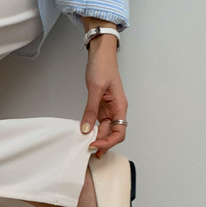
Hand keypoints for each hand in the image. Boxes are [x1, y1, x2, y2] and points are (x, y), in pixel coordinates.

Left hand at [80, 19, 127, 159]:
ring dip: (97, 139)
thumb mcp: (95, 89)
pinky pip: (98, 123)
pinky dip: (92, 130)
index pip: (119, 132)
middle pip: (112, 134)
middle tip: (88, 152)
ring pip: (105, 130)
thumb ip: (91, 110)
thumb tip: (87, 129)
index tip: (95, 146)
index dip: (108, 143)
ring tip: (85, 147)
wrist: (100, 53)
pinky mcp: (100, 107)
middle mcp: (116, 110)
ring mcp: (108, 109)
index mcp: (120, 107)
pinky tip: (85, 135)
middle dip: (102, 144)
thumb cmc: (103, 66)